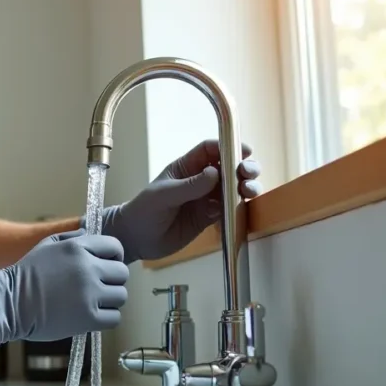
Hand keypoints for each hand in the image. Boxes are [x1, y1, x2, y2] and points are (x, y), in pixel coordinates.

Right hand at [0, 229, 128, 344]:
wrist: (9, 303)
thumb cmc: (27, 275)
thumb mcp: (48, 245)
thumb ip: (74, 239)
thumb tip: (93, 236)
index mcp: (78, 247)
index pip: (115, 247)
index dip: (113, 257)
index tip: (106, 266)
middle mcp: (87, 268)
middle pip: (121, 273)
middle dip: (111, 280)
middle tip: (97, 287)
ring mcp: (89, 294)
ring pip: (120, 296)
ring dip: (109, 300)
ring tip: (90, 302)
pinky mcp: (89, 318)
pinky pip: (114, 317)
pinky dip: (105, 318)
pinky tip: (89, 315)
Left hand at [97, 139, 261, 262]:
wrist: (136, 239)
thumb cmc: (144, 210)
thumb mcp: (164, 195)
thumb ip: (189, 186)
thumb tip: (215, 172)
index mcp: (187, 167)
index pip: (211, 150)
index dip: (228, 147)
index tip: (244, 151)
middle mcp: (200, 180)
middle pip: (228, 168)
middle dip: (243, 167)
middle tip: (248, 173)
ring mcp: (206, 199)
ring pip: (233, 189)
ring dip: (245, 188)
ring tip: (249, 191)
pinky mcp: (209, 218)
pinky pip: (230, 210)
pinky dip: (239, 209)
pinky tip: (241, 210)